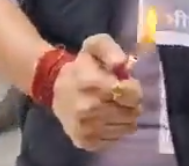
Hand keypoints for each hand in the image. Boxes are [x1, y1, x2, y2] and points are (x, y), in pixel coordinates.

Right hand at [52, 34, 142, 150]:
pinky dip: (115, 129)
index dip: (133, 89)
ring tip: (112, 107)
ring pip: (127, 127)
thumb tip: (122, 63)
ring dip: (124, 117)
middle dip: (130, 103)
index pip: (131, 94)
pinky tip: (105, 119)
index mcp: (91, 83)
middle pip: (132, 113)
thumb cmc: (82, 66)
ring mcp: (86, 128)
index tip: (125, 84)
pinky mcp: (85, 142)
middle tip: (119, 96)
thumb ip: (111, 50)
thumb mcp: (95, 46)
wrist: (55, 87)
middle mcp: (87, 108)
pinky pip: (116, 139)